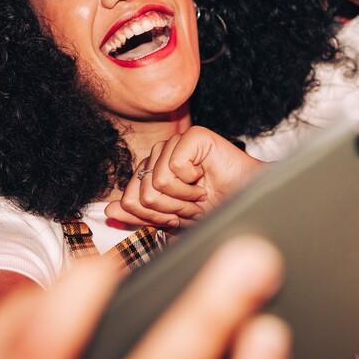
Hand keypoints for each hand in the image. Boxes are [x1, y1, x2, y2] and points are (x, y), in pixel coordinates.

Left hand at [107, 126, 264, 227]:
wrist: (247, 202)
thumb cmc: (214, 208)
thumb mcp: (171, 220)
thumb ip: (140, 215)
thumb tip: (110, 211)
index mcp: (150, 172)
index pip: (130, 199)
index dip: (155, 216)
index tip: (179, 215)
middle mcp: (159, 155)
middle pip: (142, 194)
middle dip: (171, 209)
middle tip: (193, 204)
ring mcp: (175, 144)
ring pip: (157, 182)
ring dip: (184, 197)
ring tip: (200, 192)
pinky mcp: (192, 137)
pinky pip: (173, 167)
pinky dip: (192, 182)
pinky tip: (205, 178)